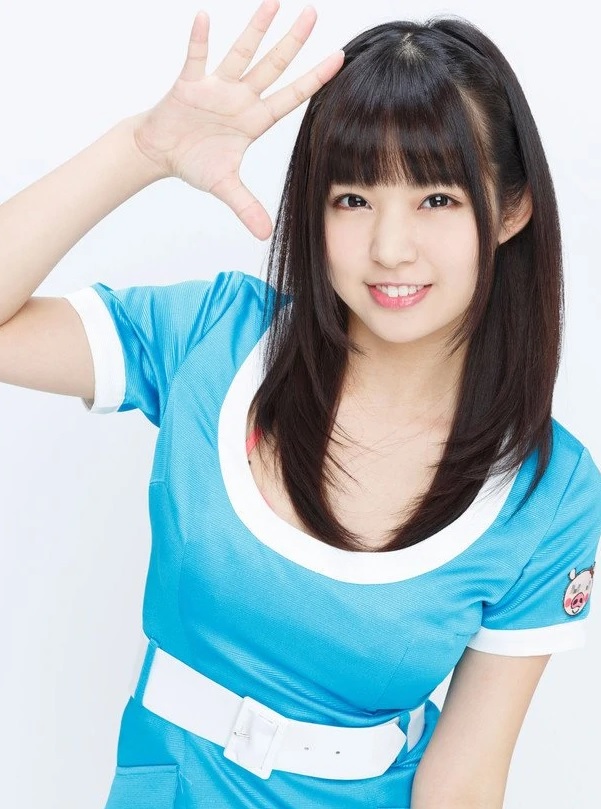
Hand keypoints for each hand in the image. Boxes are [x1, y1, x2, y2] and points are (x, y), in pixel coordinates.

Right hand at [134, 1, 343, 239]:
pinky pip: (195, 59)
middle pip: (272, 66)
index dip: (314, 79)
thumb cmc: (194, 161)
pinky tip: (203, 18)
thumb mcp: (224, 187)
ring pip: (240, 53)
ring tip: (273, 3)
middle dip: (292, 42)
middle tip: (312, 12)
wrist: (160, 152)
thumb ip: (247, 207)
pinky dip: (199, 41)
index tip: (338, 58)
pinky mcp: (188, 84)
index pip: (291, 97)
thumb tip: (265, 235)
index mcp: (253, 121)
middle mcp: (239, 98)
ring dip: (255, 29)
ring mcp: (215, 88)